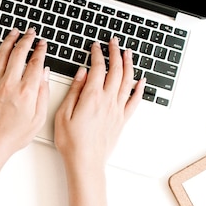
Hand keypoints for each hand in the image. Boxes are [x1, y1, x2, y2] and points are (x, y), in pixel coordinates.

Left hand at [0, 28, 49, 160]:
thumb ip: (43, 94)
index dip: (40, 50)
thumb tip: (44, 75)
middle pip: (19, 53)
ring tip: (15, 32)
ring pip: (2, 54)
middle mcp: (10, 84)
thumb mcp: (39, 118)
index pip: (35, 63)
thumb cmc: (14, 135)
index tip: (43, 44)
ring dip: (9, 40)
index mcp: (27, 91)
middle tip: (31, 32)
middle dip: (26, 39)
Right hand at [54, 38, 144, 169]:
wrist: (86, 162)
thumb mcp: (63, 114)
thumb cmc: (72, 142)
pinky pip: (134, 101)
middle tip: (113, 43)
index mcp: (92, 97)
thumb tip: (82, 74)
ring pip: (127, 82)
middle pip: (116, 71)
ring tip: (128, 54)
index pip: (98, 68)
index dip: (97, 54)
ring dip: (128, 65)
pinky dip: (139, 89)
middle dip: (115, 53)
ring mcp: (117, 110)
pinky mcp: (122, 120)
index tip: (95, 47)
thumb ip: (74, 91)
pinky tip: (141, 82)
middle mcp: (108, 101)